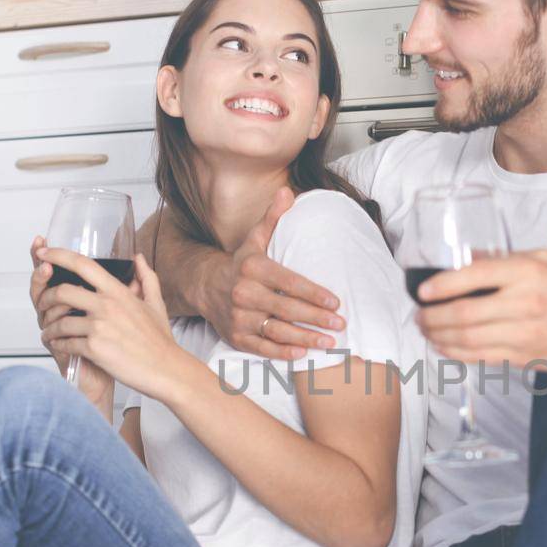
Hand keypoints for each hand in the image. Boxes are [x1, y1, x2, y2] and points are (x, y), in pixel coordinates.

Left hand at [38, 248, 190, 400]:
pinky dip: (58, 345)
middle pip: (62, 291)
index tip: (43, 253)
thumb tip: (138, 257)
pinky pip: (65, 343)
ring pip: (59, 321)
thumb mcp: (156, 303)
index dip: (58, 255)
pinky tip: (59, 346)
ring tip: (49, 332)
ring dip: (49, 327)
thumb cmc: (160, 340)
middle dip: (45, 297)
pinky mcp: (95, 349)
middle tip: (42, 305)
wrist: (166, 369)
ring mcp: (100, 327)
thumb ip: (146, 277)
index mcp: (118, 292)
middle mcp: (107, 306)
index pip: (83, 264)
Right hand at [202, 186, 343, 359]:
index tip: (336, 302)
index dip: (313, 293)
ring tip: (329, 342)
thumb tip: (288, 191)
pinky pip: (262, 347)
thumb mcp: (254, 239)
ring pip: (276, 331)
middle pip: (286, 309)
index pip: (288, 282)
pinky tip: (303, 354)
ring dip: (305, 338)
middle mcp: (244, 293)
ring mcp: (239, 318)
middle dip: (316, 318)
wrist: (205, 287)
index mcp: (252, 268)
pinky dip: (282, 353)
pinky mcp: (236, 337)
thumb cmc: (240, 263)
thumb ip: (273, 218)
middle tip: (340, 324)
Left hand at [415, 250, 546, 369]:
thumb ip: (507, 260)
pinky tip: (444, 346)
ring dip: (439, 336)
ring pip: (468, 340)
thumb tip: (467, 262)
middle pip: (464, 314)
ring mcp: (526, 335)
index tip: (424, 291)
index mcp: (529, 272)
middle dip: (432, 317)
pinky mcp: (526, 357)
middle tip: (419, 315)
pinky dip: (457, 353)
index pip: (474, 277)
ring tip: (427, 330)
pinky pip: (482, 357)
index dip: (441, 286)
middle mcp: (526, 304)